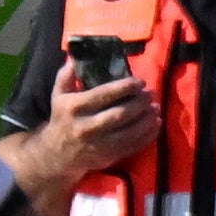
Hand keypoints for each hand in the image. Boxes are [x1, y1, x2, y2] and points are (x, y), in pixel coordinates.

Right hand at [27, 71, 157, 183]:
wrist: (58, 155)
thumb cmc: (62, 119)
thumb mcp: (58, 96)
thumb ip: (65, 76)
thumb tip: (73, 59)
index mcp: (75, 108)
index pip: (103, 95)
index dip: (124, 87)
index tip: (140, 82)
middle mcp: (87, 126)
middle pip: (120, 114)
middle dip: (139, 103)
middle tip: (151, 94)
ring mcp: (99, 144)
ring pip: (129, 132)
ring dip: (146, 119)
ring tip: (156, 108)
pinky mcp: (109, 156)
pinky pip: (133, 146)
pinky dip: (147, 136)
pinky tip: (156, 125)